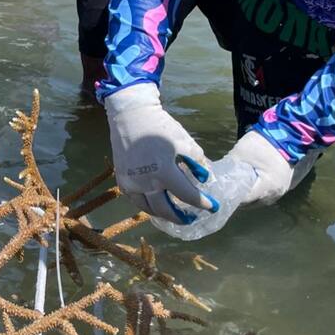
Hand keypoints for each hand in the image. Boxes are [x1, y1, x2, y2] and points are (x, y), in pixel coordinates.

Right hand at [104, 82, 218, 223]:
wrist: (131, 116)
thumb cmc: (160, 127)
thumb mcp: (185, 142)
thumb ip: (197, 161)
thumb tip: (203, 178)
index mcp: (164, 172)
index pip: (187, 196)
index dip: (202, 203)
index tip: (212, 207)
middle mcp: (146, 182)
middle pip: (165, 210)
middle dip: (180, 217)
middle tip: (190, 218)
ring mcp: (131, 183)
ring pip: (148, 209)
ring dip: (163, 214)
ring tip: (173, 214)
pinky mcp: (122, 180)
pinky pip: (136, 200)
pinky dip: (147, 205)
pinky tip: (156, 203)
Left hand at [220, 131, 318, 207]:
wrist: (286, 135)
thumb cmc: (263, 143)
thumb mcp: (240, 152)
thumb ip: (228, 166)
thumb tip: (215, 175)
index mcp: (267, 186)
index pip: (244, 200)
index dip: (230, 198)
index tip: (218, 194)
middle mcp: (276, 194)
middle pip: (251, 204)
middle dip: (236, 199)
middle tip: (222, 194)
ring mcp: (281, 192)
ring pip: (258, 201)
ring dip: (245, 197)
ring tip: (231, 192)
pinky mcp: (282, 187)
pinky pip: (264, 195)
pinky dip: (254, 193)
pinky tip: (244, 188)